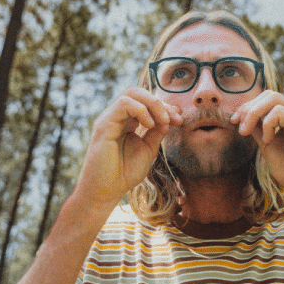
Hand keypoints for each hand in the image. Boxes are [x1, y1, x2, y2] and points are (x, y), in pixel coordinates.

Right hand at [74, 87, 182, 209]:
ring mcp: (110, 118)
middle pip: (139, 92)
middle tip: (174, 119)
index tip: (179, 121)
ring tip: (164, 121)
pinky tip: (150, 125)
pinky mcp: (104, 124)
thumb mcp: (148, 149)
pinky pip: (124, 104)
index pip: (147, 103)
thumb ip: (157, 132)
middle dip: (160, 103)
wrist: (106, 191)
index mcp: (128, 122)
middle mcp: (118, 117)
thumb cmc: (124, 173)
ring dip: (153, 104)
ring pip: (131, 93)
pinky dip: (141, 110)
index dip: (166, 108)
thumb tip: (169, 117)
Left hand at [230, 90, 283, 212]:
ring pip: (273, 98)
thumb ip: (258, 131)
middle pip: (269, 94)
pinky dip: (266, 125)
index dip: (248, 106)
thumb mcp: (268, 147)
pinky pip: (279, 113)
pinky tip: (267, 141)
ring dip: (253, 114)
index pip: (268, 98)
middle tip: (239, 128)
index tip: (234, 121)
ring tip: (247, 133)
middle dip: (248, 108)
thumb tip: (242, 118)